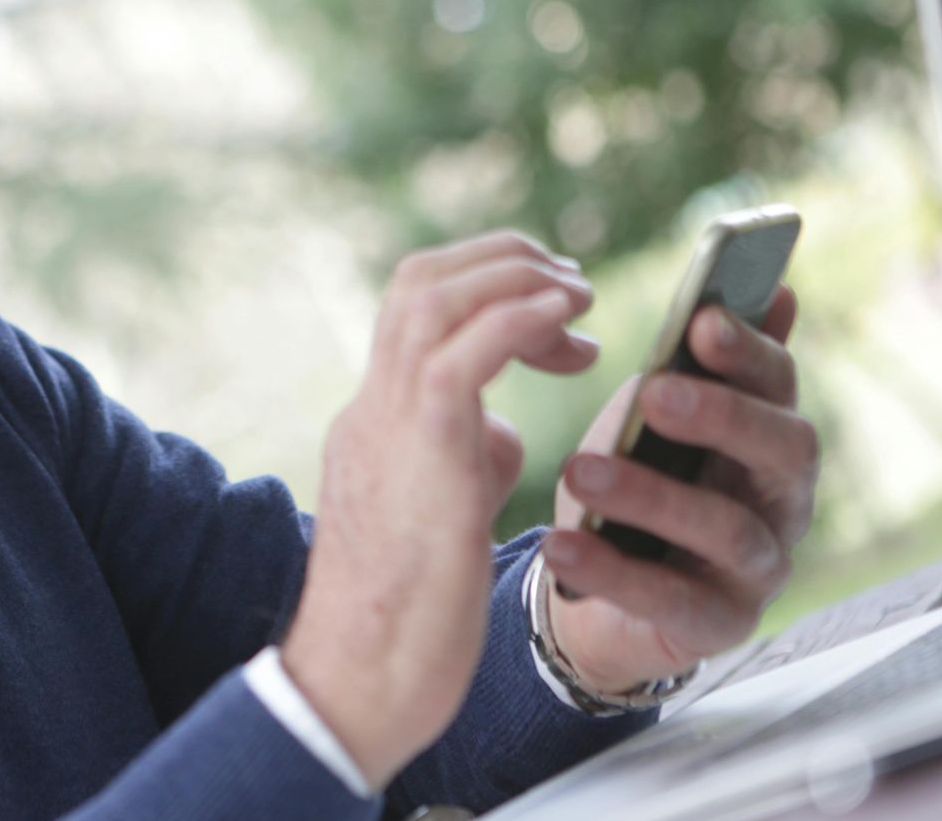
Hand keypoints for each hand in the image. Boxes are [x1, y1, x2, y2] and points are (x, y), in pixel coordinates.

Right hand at [282, 232, 597, 788]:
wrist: (362, 680)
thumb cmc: (406, 619)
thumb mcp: (442, 513)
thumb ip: (466, 457)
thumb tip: (505, 428)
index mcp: (375, 421)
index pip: (416, 311)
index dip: (487, 287)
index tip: (554, 314)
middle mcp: (372, 407)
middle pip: (419, 279)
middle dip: (503, 260)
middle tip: (574, 285)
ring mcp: (386, 423)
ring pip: (432, 296)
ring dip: (516, 277)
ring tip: (580, 296)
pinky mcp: (420, 452)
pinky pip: (463, 353)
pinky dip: (518, 319)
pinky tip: (570, 324)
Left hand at [544, 287, 817, 692]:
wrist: (602, 591)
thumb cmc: (641, 481)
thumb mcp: (659, 417)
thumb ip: (705, 364)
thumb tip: (776, 287)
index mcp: (769, 432)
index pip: (779, 382)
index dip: (747, 350)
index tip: (700, 321)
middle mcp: (782, 498)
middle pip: (782, 450)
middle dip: (720, 416)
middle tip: (655, 393)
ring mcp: (760, 567)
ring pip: (725, 528)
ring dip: (651, 496)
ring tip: (581, 473)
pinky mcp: (719, 625)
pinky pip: (671, 599)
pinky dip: (613, 571)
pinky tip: (562, 545)